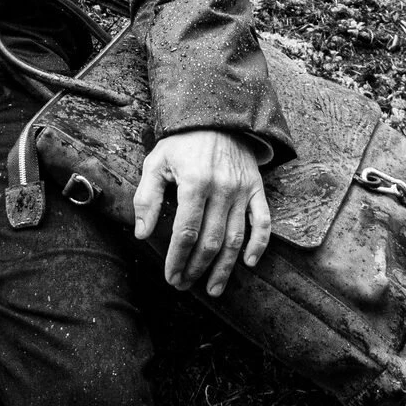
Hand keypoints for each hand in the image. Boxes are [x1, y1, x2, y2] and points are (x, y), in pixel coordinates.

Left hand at [133, 129, 271, 296]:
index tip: (170, 277)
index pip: (186, 232)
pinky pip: (263, 222)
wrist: (218, 117)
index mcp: (194, 183)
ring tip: (213, 289)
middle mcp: (221, 189)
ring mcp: (242, 191)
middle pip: (210, 241)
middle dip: (196, 268)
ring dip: (224, 268)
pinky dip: (259, 244)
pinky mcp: (257, 189)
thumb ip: (147, 197)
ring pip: (236, 238)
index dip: (177, 259)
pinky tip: (249, 263)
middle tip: (184, 285)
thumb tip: (142, 234)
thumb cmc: (182, 142)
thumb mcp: (156, 162)